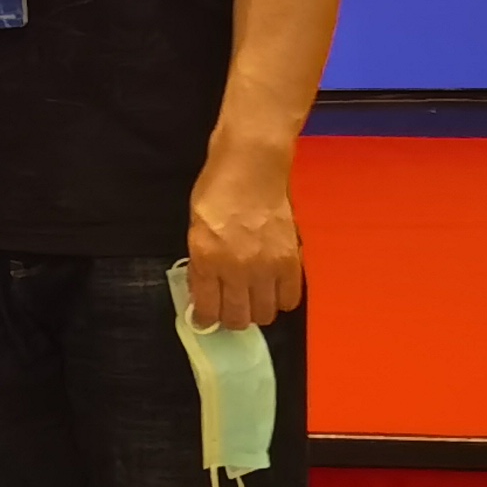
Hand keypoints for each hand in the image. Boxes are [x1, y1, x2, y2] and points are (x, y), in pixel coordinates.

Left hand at [185, 141, 305, 329]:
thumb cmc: (216, 190)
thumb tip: (204, 292)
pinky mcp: (291, 261)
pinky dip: (281, 300)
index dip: (206, 319)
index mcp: (207, 258)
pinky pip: (290, 299)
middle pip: (238, 318)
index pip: (207, 308)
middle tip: (230, 309)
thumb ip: (201, 263)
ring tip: (252, 299)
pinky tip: (273, 289)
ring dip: (257, 311)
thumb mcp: (195, 228)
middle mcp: (237, 268)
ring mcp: (267, 266)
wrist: (252, 167)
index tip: (206, 319)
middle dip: (231, 318)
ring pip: (265, 314)